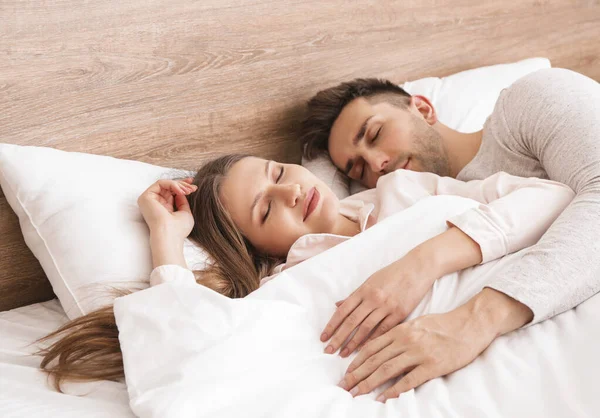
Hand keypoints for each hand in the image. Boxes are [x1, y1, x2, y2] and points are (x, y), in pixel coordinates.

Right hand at [137, 178, 196, 239]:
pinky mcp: (146, 197)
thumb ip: (182, 202)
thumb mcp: (185, 213)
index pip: (171, 193)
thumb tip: (181, 192)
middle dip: (182, 184)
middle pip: (168, 187)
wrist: (170, 236)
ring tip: (188, 191)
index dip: (182, 187)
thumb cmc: (178, 229)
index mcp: (162, 209)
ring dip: (179, 185)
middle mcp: (154, 204)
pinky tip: (180, 191)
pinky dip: (172, 184)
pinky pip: (160, 183)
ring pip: (165, 184)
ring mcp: (149, 200)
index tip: (193, 186)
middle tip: (192, 187)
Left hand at [321, 247, 438, 357]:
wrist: (417, 268)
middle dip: (338, 338)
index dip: (331, 325)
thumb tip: (337, 306)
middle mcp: (373, 298)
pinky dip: (373, 340)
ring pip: (366, 328)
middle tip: (329, 351)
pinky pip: (384, 329)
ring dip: (353, 343)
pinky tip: (365, 350)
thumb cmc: (392, 274)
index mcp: (363, 290)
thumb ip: (355, 295)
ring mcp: (387, 306)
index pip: (343, 311)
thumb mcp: (371, 280)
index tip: (323, 337)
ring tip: (344, 354)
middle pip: (351, 321)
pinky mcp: (400, 313)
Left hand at [337, 288, 532, 401]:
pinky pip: (409, 380)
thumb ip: (397, 332)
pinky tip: (383, 399)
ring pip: (387, 369)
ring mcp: (418, 353)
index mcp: (400, 330)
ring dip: (369, 383)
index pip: (371, 346)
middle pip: (375, 360)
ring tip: (356, 393)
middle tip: (344, 386)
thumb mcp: (415, 323)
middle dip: (357, 374)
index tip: (346, 372)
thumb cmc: (442, 325)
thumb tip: (380, 341)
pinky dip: (394, 391)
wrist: (470, 325)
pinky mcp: (432, 366)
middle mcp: (405, 341)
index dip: (356, 360)